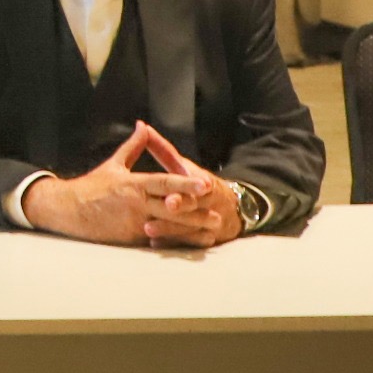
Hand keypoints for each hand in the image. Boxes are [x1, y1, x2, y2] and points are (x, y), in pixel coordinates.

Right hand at [24, 123, 222, 248]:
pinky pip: (156, 240)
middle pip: (171, 208)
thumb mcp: (113, 165)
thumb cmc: (91, 186)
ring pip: (167, 227)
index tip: (205, 184)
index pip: (164, 182)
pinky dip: (174, 241)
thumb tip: (143, 126)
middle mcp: (135, 203)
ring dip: (190, 230)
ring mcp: (133, 222)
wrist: (67, 209)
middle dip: (196, 212)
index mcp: (133, 183)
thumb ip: (133, 147)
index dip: (186, 183)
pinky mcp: (129, 237)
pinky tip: (190, 242)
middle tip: (219, 215)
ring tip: (210, 231)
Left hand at [135, 126, 245, 247]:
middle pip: (195, 207)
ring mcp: (210, 222)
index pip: (196, 186)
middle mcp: (209, 203)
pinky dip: (174, 244)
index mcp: (204, 183)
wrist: (230, 208)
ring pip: (192, 228)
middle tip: (163, 209)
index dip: (186, 190)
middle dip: (180, 209)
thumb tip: (142, 127)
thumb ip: (162, 149)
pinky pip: (191, 243)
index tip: (170, 196)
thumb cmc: (196, 183)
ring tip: (147, 230)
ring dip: (170, 230)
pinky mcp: (206, 238)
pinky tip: (155, 245)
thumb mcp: (184, 166)